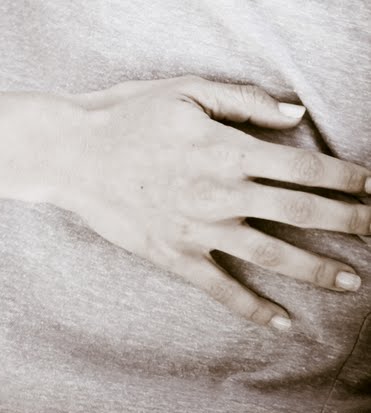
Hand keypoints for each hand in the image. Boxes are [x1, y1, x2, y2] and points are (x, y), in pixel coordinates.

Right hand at [55, 77, 370, 327]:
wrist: (70, 152)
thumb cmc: (127, 113)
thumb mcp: (185, 89)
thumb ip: (244, 101)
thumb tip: (295, 114)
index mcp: (226, 149)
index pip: (301, 166)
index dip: (343, 176)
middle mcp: (221, 193)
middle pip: (299, 210)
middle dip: (348, 221)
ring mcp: (199, 229)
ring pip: (272, 255)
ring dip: (317, 269)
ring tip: (354, 281)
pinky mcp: (176, 255)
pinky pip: (222, 289)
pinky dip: (254, 309)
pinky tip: (283, 323)